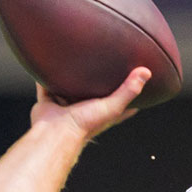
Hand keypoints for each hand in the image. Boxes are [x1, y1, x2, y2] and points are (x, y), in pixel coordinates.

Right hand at [30, 67, 151, 140]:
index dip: (128, 91)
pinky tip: (47, 63)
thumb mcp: (112, 106)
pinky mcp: (48, 103)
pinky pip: (45, 87)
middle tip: (102, 62)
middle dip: (96, 81)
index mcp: (102, 112)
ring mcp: (66, 106)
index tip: (135, 79)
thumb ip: (128, 90)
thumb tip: (146, 72)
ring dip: (71, 78)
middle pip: (93, 92)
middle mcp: (84, 109)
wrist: (55, 132)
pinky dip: (45, 78)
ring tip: (75, 60)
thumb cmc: (84, 124)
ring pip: (69, 88)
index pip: (121, 102)